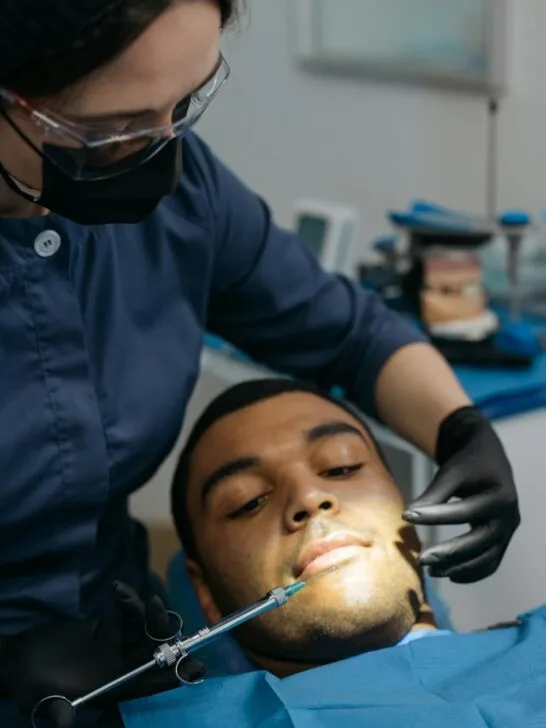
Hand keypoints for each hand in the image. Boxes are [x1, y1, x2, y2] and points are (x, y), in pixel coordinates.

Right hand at [0, 582, 204, 726]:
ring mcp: (118, 645)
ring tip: (127, 596)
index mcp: (114, 688)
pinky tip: (116, 589)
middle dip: (164, 632)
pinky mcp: (110, 627)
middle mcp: (123, 667)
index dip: (175, 676)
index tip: (197, 667)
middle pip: (157, 651)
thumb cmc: (29, 685)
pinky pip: (130, 614)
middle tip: (157, 608)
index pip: (151, 683)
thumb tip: (62, 724)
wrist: (19, 662)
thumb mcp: (38, 700)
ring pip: (148, 629)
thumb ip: (54, 710)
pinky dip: (129, 601)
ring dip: (147, 611)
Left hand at [403, 406, 519, 582]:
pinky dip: (471, 572)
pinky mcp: (502, 541)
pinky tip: (449, 574)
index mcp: (500, 496)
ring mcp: (508, 532)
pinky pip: (490, 563)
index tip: (407, 516)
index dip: (435, 516)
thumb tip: (407, 516)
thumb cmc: (469, 465)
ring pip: (486, 558)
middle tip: (422, 560)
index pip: (465, 511)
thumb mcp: (452, 472)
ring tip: (431, 571)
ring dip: (459, 568)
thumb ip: (433, 494)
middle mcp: (509, 518)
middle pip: (479, 542)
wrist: (489, 462)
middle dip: (450, 553)